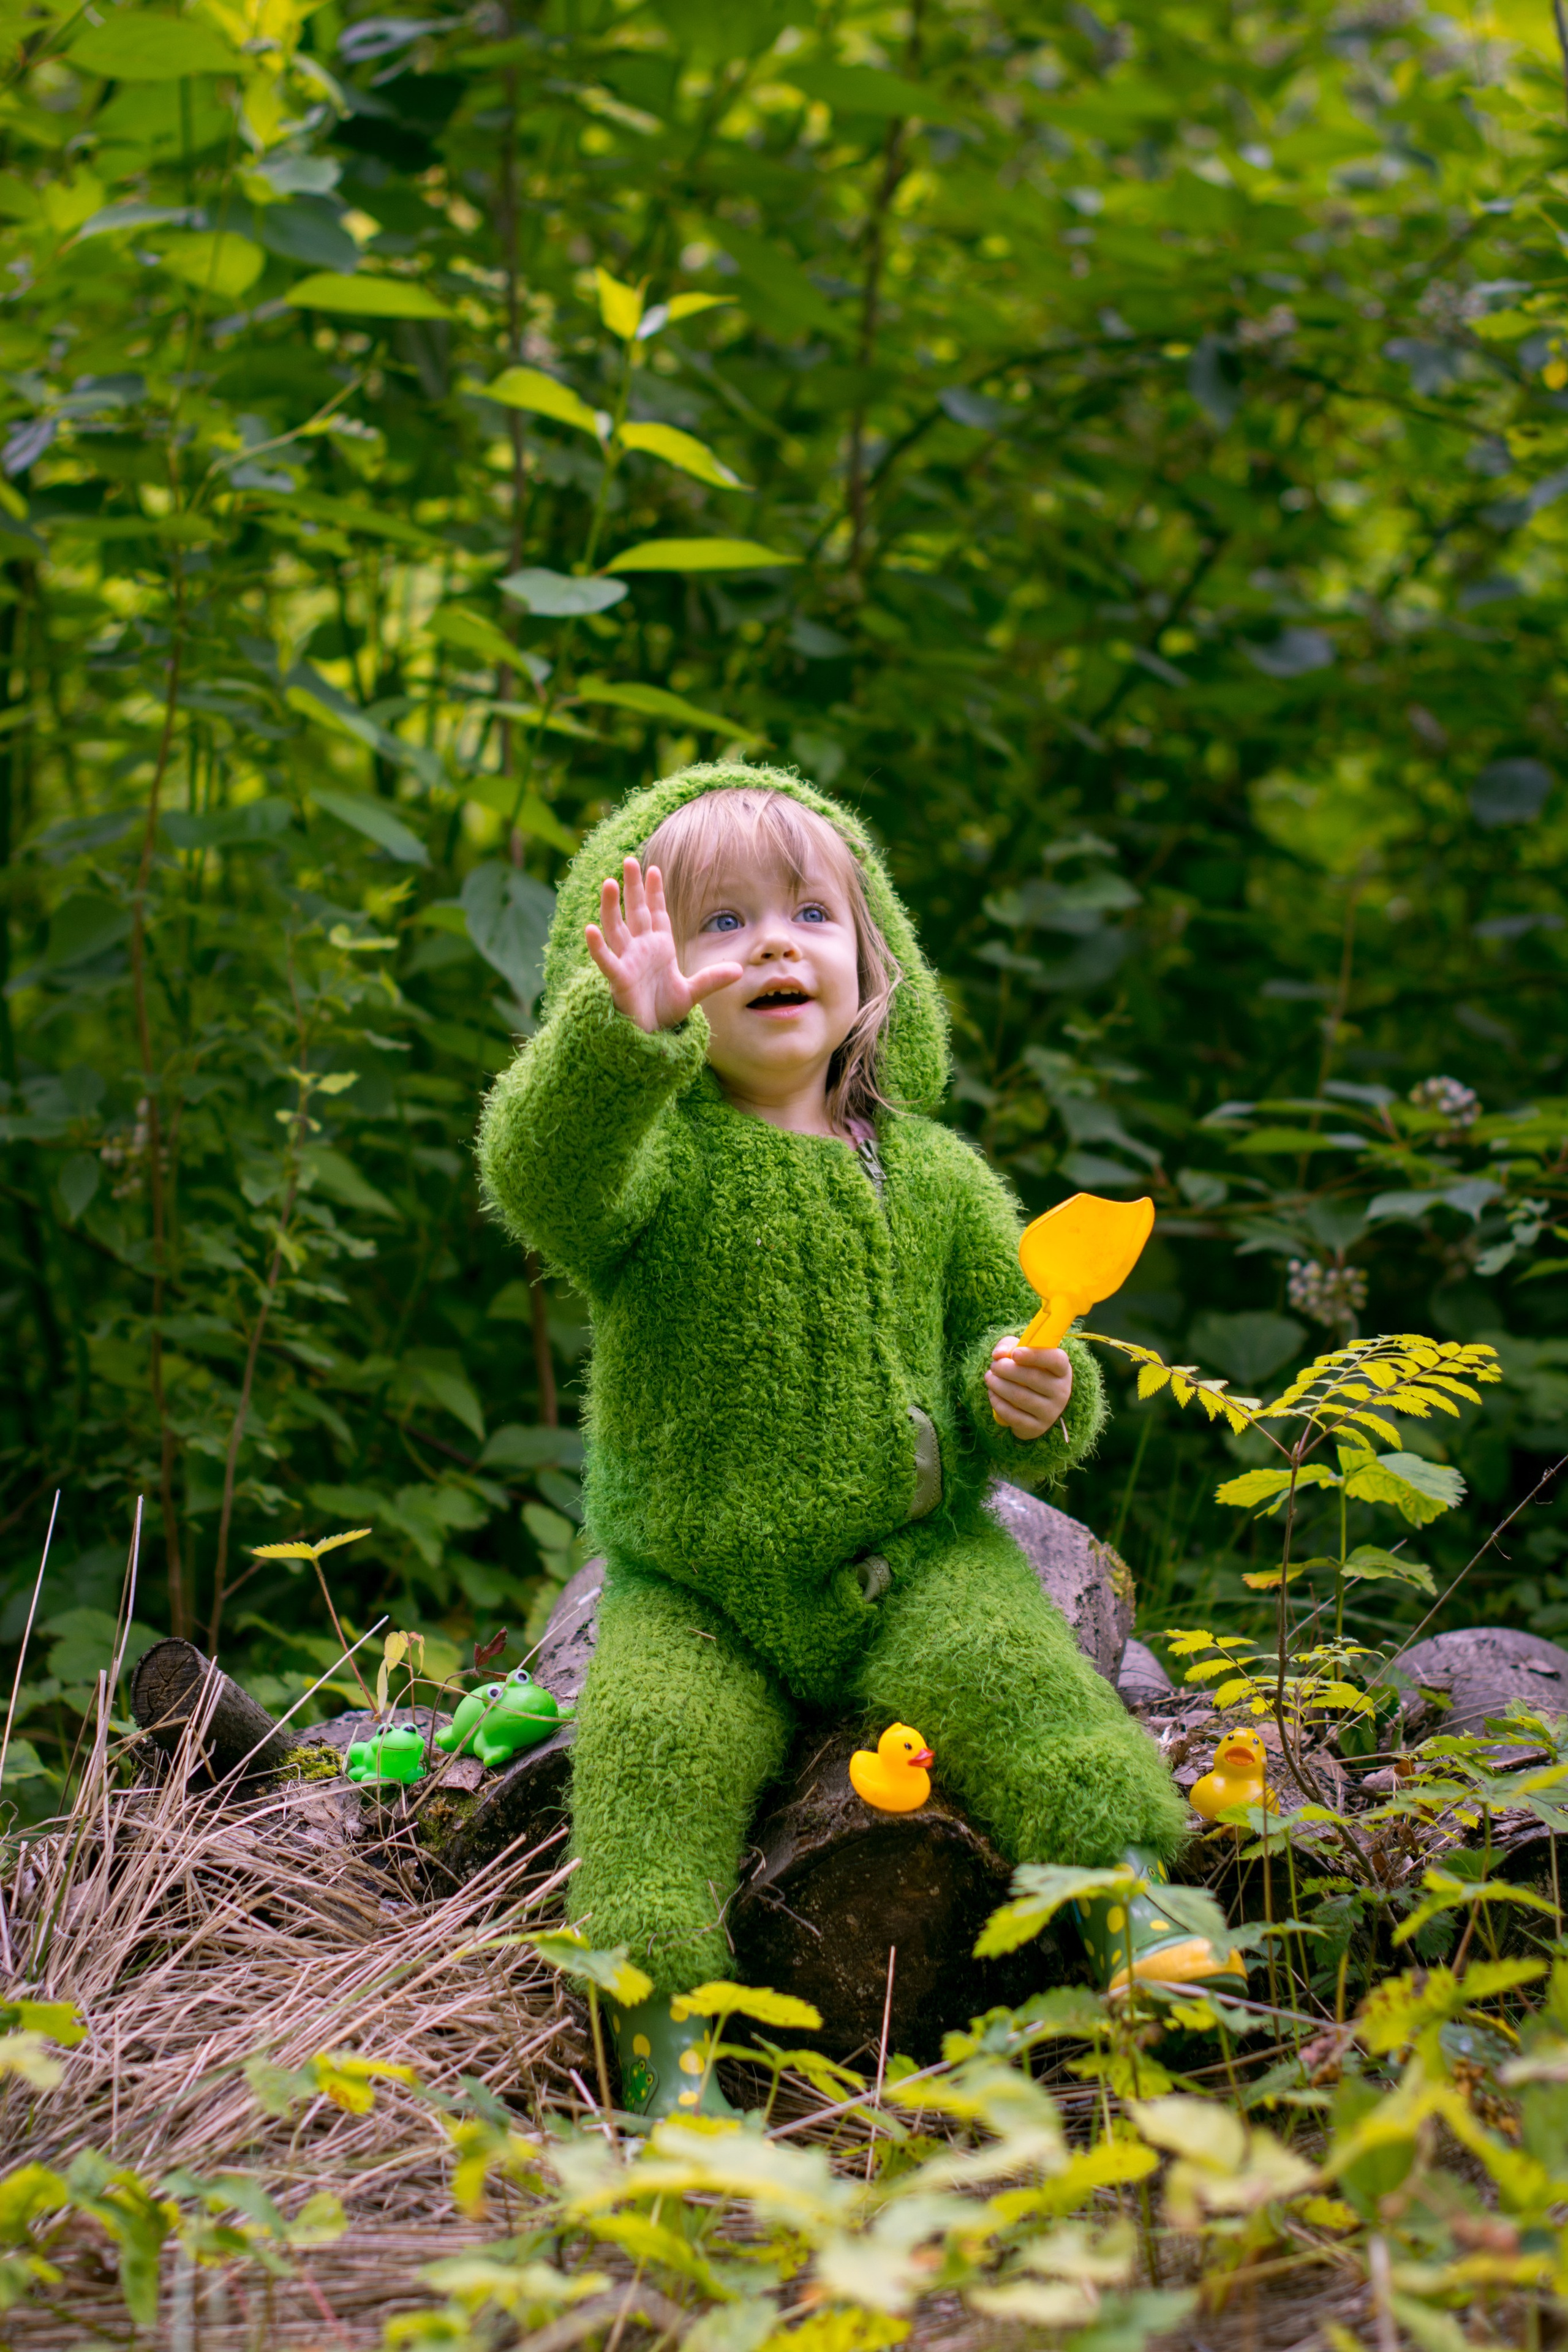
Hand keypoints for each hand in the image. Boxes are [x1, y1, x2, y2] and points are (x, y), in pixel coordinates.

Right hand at [585, 857, 742, 1033]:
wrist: (651, 1035)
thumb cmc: (664, 1011)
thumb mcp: (692, 992)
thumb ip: (712, 979)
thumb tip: (739, 970)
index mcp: (658, 948)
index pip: (655, 913)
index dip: (654, 892)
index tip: (653, 868)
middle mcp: (640, 950)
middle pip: (635, 912)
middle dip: (632, 887)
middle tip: (628, 860)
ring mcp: (627, 962)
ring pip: (616, 929)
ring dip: (612, 906)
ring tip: (608, 882)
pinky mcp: (619, 980)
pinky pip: (606, 960)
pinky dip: (597, 947)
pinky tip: (590, 929)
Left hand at [985, 1339, 1072, 1438]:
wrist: (1029, 1406)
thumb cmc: (1026, 1372)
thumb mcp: (1020, 1353)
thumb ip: (1008, 1346)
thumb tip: (998, 1354)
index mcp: (1062, 1370)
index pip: (1056, 1360)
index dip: (1035, 1355)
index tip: (1014, 1353)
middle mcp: (1062, 1392)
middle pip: (1033, 1378)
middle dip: (1007, 1369)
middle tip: (994, 1366)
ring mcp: (1051, 1412)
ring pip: (1021, 1397)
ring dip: (999, 1385)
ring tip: (989, 1378)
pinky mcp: (1037, 1428)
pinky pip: (1014, 1416)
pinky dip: (998, 1403)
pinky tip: (992, 1394)